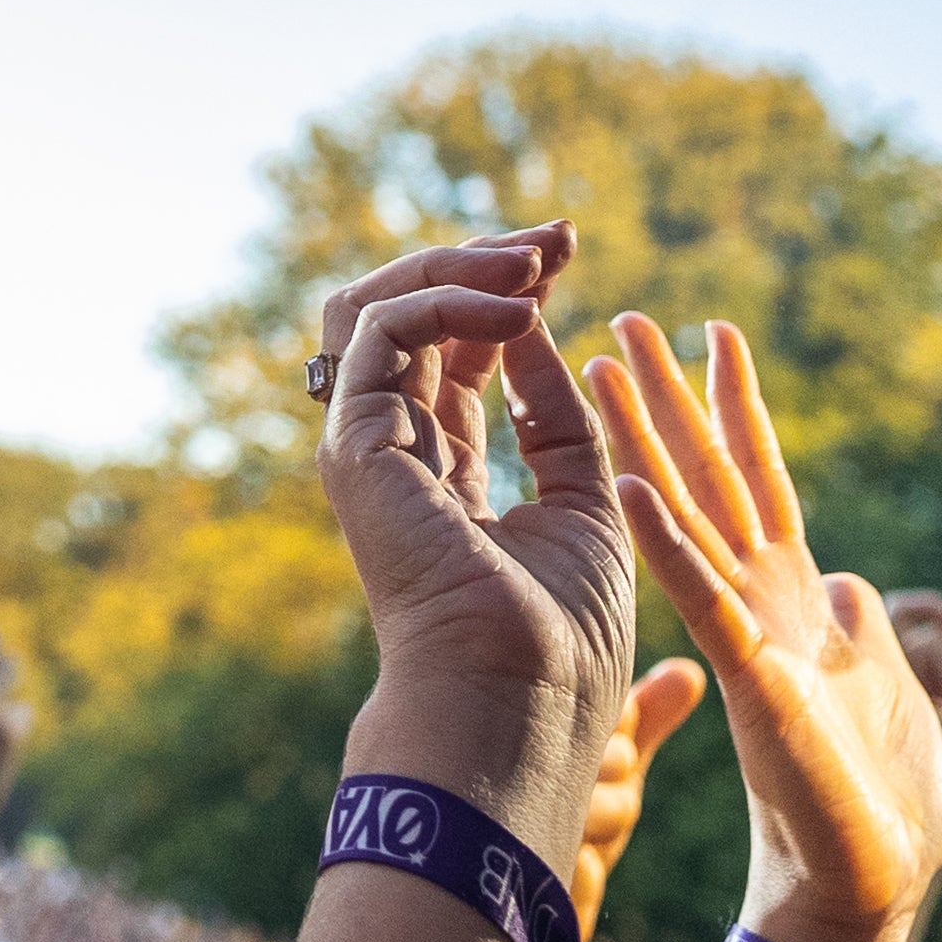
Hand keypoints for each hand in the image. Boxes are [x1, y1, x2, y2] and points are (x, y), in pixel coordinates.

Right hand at [311, 232, 633, 799]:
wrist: (520, 702)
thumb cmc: (559, 637)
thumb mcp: (584, 501)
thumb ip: (556, 419)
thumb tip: (537, 328)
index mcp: (442, 470)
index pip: (456, 351)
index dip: (506, 293)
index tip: (568, 253)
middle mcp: (394, 450)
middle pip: (410, 316)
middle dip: (482, 262)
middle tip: (558, 239)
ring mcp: (367, 446)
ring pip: (377, 307)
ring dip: (458, 266)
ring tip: (533, 261)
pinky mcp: (356, 444)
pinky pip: (382, 331)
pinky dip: (447, 300)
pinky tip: (518, 312)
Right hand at [580, 315, 941, 941]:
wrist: (871, 883)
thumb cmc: (876, 795)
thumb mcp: (884, 678)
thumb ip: (857, 623)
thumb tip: (849, 580)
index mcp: (791, 601)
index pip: (755, 483)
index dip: (735, 409)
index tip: (713, 331)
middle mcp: (756, 604)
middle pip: (705, 478)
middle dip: (666, 398)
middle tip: (624, 315)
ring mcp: (747, 638)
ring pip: (687, 518)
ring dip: (646, 440)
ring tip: (608, 364)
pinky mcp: (751, 681)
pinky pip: (702, 598)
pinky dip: (666, 542)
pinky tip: (632, 487)